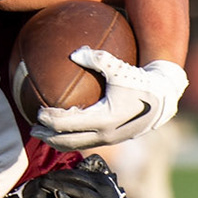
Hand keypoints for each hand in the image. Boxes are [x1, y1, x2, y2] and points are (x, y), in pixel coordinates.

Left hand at [33, 51, 185, 149]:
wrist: (164, 100)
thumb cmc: (141, 81)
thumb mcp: (120, 68)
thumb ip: (97, 58)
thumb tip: (74, 52)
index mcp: (104, 117)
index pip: (68, 123)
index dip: (50, 119)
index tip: (38, 112)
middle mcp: (105, 133)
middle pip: (67, 141)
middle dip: (48, 136)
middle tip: (33, 129)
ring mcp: (109, 140)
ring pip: (76, 146)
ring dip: (58, 142)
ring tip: (44, 136)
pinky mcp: (113, 140)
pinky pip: (87, 143)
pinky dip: (72, 140)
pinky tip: (65, 132)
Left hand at [40, 154, 147, 197]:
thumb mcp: (105, 192)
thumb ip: (92, 181)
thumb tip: (77, 172)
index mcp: (103, 181)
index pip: (79, 174)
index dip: (62, 174)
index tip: (47, 175)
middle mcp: (105, 189)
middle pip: (77, 181)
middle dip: (58, 179)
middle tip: (40, 179)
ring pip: (80, 192)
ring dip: (61, 188)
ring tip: (44, 186)